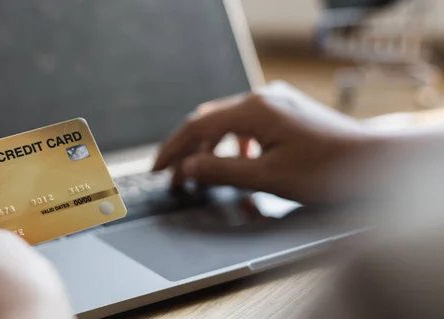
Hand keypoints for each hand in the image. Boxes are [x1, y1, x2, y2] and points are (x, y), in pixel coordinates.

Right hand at [153, 81, 381, 203]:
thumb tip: (187, 168)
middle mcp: (263, 97)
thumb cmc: (329, 170)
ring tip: (199, 171)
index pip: (198, 126)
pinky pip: (247, 121)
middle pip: (209, 119)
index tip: (159, 169)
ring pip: (227, 120)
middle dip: (188, 148)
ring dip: (209, 145)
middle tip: (174, 176)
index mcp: (255, 109)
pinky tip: (235, 158)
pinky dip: (232, 140)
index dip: (174, 149)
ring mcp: (276, 100)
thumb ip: (221, 170)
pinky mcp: (285, 109)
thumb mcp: (268, 176)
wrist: (375, 162)